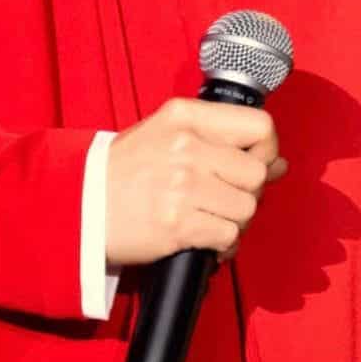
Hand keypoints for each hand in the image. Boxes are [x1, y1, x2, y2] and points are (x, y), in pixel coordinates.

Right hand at [104, 96, 286, 267]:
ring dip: (233, 221)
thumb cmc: (123, 173)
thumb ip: (223, 144)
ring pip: (247, 208)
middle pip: (256, 174)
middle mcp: (185, 146)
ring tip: (208, 218)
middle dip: (247, 193)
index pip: (260, 125)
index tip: (253, 165)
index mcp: (184, 116)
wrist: (78, 207)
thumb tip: (281, 164)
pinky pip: (228, 237)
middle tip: (222, 199)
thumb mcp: (168, 138)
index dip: (266, 151)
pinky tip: (202, 239)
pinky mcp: (178, 224)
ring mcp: (182, 186)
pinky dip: (222, 245)